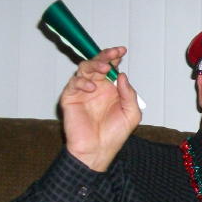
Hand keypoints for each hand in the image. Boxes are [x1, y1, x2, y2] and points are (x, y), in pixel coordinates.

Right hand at [60, 46, 140, 171]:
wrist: (97, 150)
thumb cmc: (114, 134)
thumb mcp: (131, 114)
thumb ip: (130, 94)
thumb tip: (122, 75)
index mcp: (111, 89)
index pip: (112, 68)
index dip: (115, 57)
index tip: (121, 50)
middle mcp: (96, 87)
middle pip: (98, 64)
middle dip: (105, 56)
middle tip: (113, 54)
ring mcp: (82, 91)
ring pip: (84, 69)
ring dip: (94, 65)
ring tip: (104, 68)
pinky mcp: (70, 98)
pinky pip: (74, 83)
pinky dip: (82, 82)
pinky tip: (91, 88)